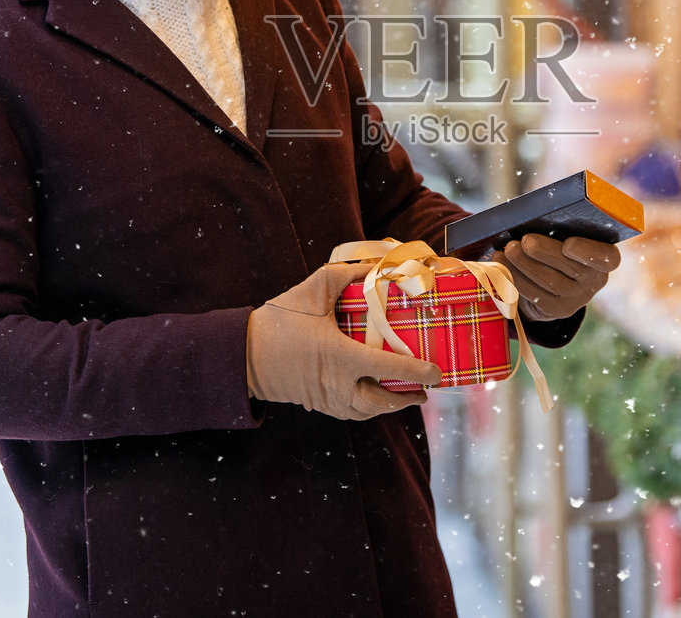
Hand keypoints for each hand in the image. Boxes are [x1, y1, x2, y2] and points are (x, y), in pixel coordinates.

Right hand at [247, 262, 441, 419]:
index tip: (437, 373)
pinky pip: (350, 413)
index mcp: (341, 357)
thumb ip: (346, 274)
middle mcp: (337, 385)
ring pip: (366, 413)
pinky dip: (368, 410)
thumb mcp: (313, 289)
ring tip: (405, 396)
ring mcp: (326, 398)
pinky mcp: (317, 404)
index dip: (417, 372)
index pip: (389, 369)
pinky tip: (374, 398)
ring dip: (389, 407)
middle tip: (425, 389)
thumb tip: (374, 267)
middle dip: (406, 399)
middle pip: (381, 403)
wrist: (243, 354)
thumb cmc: (279, 321)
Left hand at [502, 234, 620, 322]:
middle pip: (572, 269)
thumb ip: (559, 227)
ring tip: (508, 250)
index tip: (567, 244)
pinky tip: (502, 264)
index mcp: (604, 257)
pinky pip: (534, 294)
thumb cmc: (559, 242)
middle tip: (524, 240)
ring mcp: (575, 298)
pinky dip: (515, 278)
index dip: (587, 253)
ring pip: (549, 282)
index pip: (606, 258)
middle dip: (545, 253)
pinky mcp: (555, 309)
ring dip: (524, 264)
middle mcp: (594, 281)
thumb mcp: (565, 234)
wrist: (553, 277)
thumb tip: (531, 219)